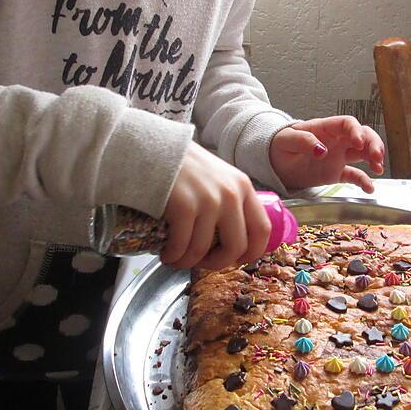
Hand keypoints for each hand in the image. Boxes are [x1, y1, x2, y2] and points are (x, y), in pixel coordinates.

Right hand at [162, 143, 270, 270]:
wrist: (147, 146)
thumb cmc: (179, 163)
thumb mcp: (216, 175)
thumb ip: (228, 199)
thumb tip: (229, 235)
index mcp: (243, 186)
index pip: (262, 230)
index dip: (251, 253)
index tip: (235, 260)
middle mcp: (231, 194)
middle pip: (236, 247)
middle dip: (216, 263)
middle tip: (200, 263)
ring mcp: (208, 200)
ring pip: (203, 251)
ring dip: (186, 262)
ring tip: (175, 258)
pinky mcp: (184, 207)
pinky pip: (182, 246)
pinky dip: (172, 256)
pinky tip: (165, 253)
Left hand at [270, 116, 385, 192]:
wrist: (273, 162)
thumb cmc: (279, 145)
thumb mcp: (286, 140)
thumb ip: (303, 141)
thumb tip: (321, 150)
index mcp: (325, 128)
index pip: (347, 123)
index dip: (356, 130)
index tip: (359, 142)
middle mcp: (336, 140)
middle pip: (363, 136)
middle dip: (373, 143)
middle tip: (376, 156)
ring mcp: (339, 156)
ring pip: (363, 153)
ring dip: (374, 158)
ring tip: (378, 168)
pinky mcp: (337, 172)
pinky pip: (354, 175)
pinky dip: (364, 181)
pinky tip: (369, 188)